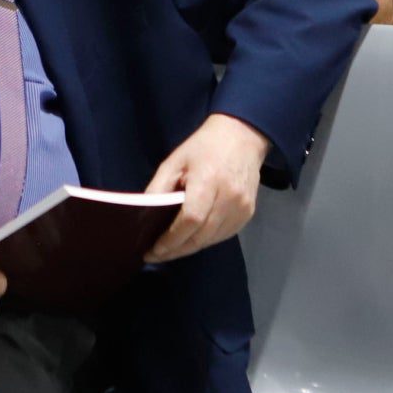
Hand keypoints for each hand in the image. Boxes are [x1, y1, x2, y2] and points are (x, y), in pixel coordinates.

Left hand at [144, 114, 269, 263]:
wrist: (242, 137)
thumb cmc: (203, 147)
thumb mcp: (174, 162)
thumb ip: (158, 189)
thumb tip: (144, 217)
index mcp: (208, 181)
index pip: (189, 220)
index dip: (170, 240)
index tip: (152, 251)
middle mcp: (229, 198)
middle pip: (200, 236)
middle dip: (176, 250)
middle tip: (156, 255)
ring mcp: (241, 208)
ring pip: (211, 240)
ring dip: (189, 248)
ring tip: (170, 249)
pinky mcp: (248, 214)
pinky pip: (222, 235)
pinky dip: (205, 240)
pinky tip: (191, 238)